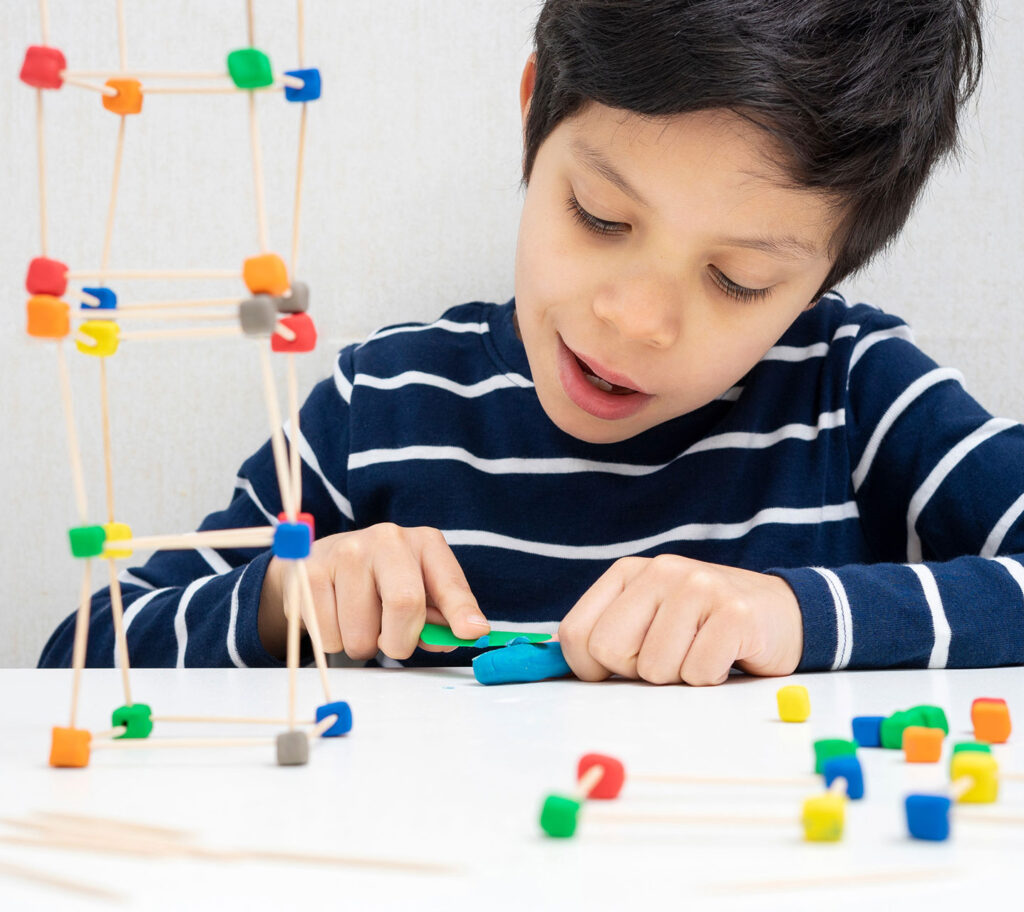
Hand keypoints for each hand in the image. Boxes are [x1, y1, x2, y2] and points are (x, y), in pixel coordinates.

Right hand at [258, 523, 488, 660]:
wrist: (324, 561)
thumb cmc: (383, 582)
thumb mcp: (420, 590)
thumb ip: (441, 618)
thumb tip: (461, 635)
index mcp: (424, 543)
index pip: (448, 582)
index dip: (461, 611)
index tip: (472, 632)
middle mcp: (388, 539)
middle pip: (404, 604)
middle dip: (400, 641)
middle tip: (391, 642)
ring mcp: (346, 552)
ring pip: (361, 634)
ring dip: (363, 645)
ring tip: (360, 621)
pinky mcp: (310, 574)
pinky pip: (329, 637)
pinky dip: (335, 642)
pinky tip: (336, 616)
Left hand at [557, 555, 802, 684]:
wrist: (781, 613)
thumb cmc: (702, 627)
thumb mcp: (648, 618)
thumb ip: (606, 634)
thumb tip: (561, 664)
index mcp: (628, 573)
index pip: (576, 633)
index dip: (591, 668)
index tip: (621, 668)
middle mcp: (661, 570)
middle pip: (609, 651)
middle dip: (637, 671)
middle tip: (671, 655)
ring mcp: (699, 587)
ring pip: (656, 669)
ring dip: (679, 676)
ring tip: (702, 651)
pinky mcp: (734, 613)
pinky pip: (698, 673)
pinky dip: (711, 678)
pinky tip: (726, 654)